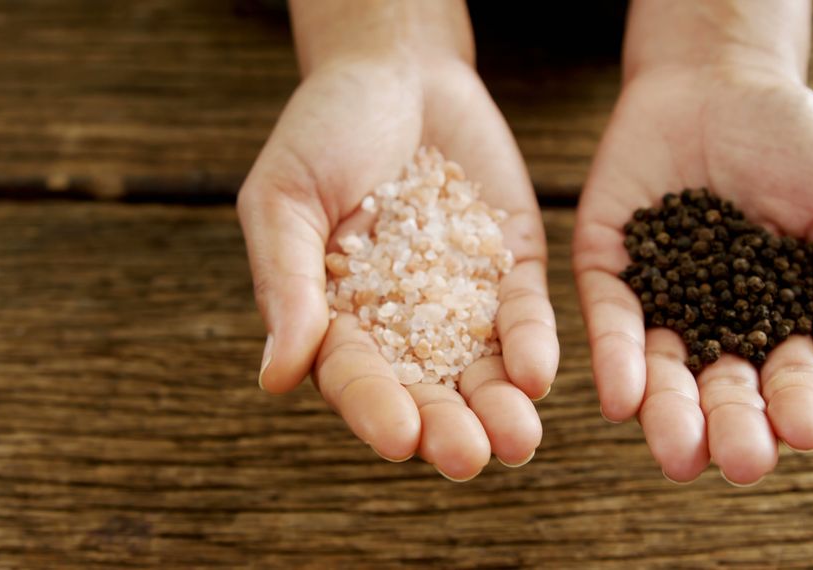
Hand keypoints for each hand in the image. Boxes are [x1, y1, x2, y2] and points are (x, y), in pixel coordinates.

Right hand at [238, 55, 557, 479]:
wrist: (395, 70)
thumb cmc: (321, 130)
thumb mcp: (285, 198)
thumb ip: (285, 284)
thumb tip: (274, 377)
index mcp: (335, 318)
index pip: (354, 376)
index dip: (374, 408)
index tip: (398, 438)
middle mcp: (400, 323)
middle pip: (424, 389)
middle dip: (446, 427)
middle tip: (467, 458)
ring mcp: (459, 298)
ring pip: (481, 368)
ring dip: (499, 407)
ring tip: (518, 441)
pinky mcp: (508, 267)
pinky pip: (522, 314)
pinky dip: (531, 344)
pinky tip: (538, 374)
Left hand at [573, 66, 812, 484]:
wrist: (721, 81)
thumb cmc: (797, 149)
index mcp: (779, 325)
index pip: (790, 378)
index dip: (798, 404)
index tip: (806, 429)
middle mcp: (714, 327)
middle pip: (721, 390)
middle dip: (730, 427)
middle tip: (737, 462)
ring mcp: (657, 303)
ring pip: (660, 372)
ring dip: (668, 413)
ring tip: (677, 451)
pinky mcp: (606, 272)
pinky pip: (609, 322)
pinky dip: (616, 359)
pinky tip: (621, 397)